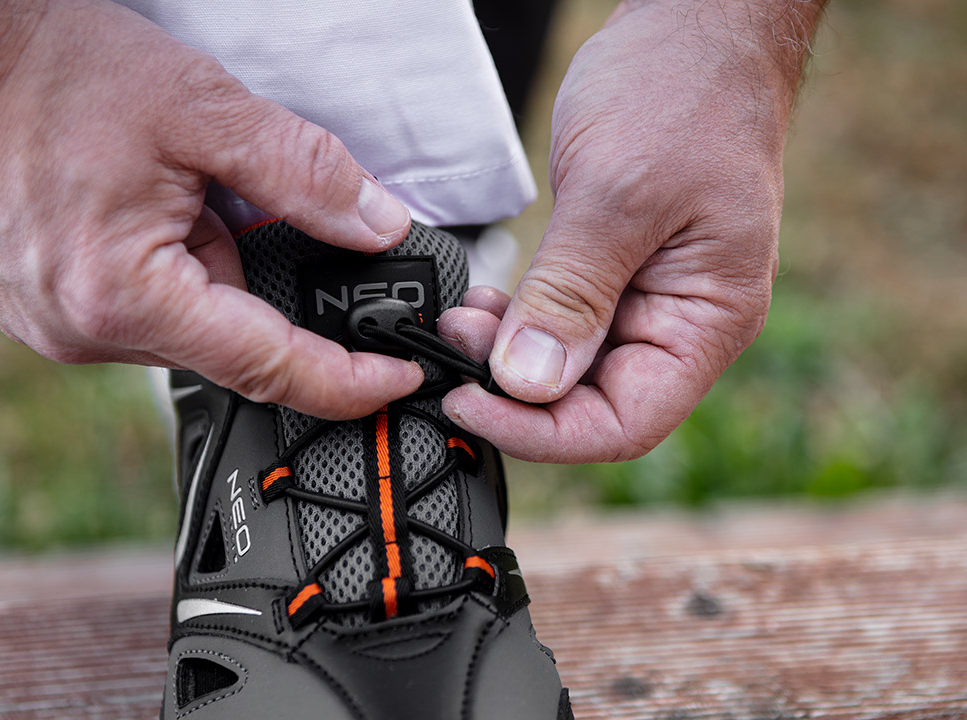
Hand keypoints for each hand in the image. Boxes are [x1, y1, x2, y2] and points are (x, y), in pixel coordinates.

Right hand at [0, 0, 417, 419]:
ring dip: (205, 266)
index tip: (398, 379)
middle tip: (242, 202)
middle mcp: (77, 333)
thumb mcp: (202, 110)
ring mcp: (47, 326)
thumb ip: (305, 175)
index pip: (269, 366)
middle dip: (258, 280)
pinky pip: (134, 308)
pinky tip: (136, 207)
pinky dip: (163, 267)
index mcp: (121, 298)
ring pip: (179, 322)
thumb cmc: (43, 68)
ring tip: (167, 187)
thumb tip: (377, 224)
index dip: (348, 381)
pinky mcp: (32, 308)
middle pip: (224, 341)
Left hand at [441, 0, 824, 462]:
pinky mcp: (615, 275)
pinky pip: (562, 325)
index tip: (471, 404)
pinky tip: (484, 307)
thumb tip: (527, 385)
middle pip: (594, 406)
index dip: (542, 432)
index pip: (624, 424)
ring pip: (570, 370)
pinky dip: (518, 325)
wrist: (694, 28)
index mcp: (709, 320)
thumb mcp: (616, 195)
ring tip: (460, 323)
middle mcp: (682, 324)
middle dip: (516, 392)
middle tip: (453, 354)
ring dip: (510, 360)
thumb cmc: (682, 92)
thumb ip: (570, 296)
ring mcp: (648, 300)